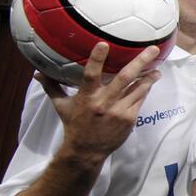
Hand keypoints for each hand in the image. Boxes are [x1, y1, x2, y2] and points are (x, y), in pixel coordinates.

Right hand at [43, 43, 160, 165]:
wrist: (86, 151)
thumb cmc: (74, 125)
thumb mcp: (61, 106)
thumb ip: (53, 87)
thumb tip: (38, 73)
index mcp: (87, 97)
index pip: (91, 75)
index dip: (97, 59)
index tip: (104, 44)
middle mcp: (104, 102)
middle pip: (125, 78)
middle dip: (140, 62)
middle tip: (153, 49)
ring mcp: (119, 111)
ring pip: (138, 88)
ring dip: (149, 76)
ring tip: (157, 66)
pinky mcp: (129, 118)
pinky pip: (140, 99)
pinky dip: (146, 88)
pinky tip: (151, 80)